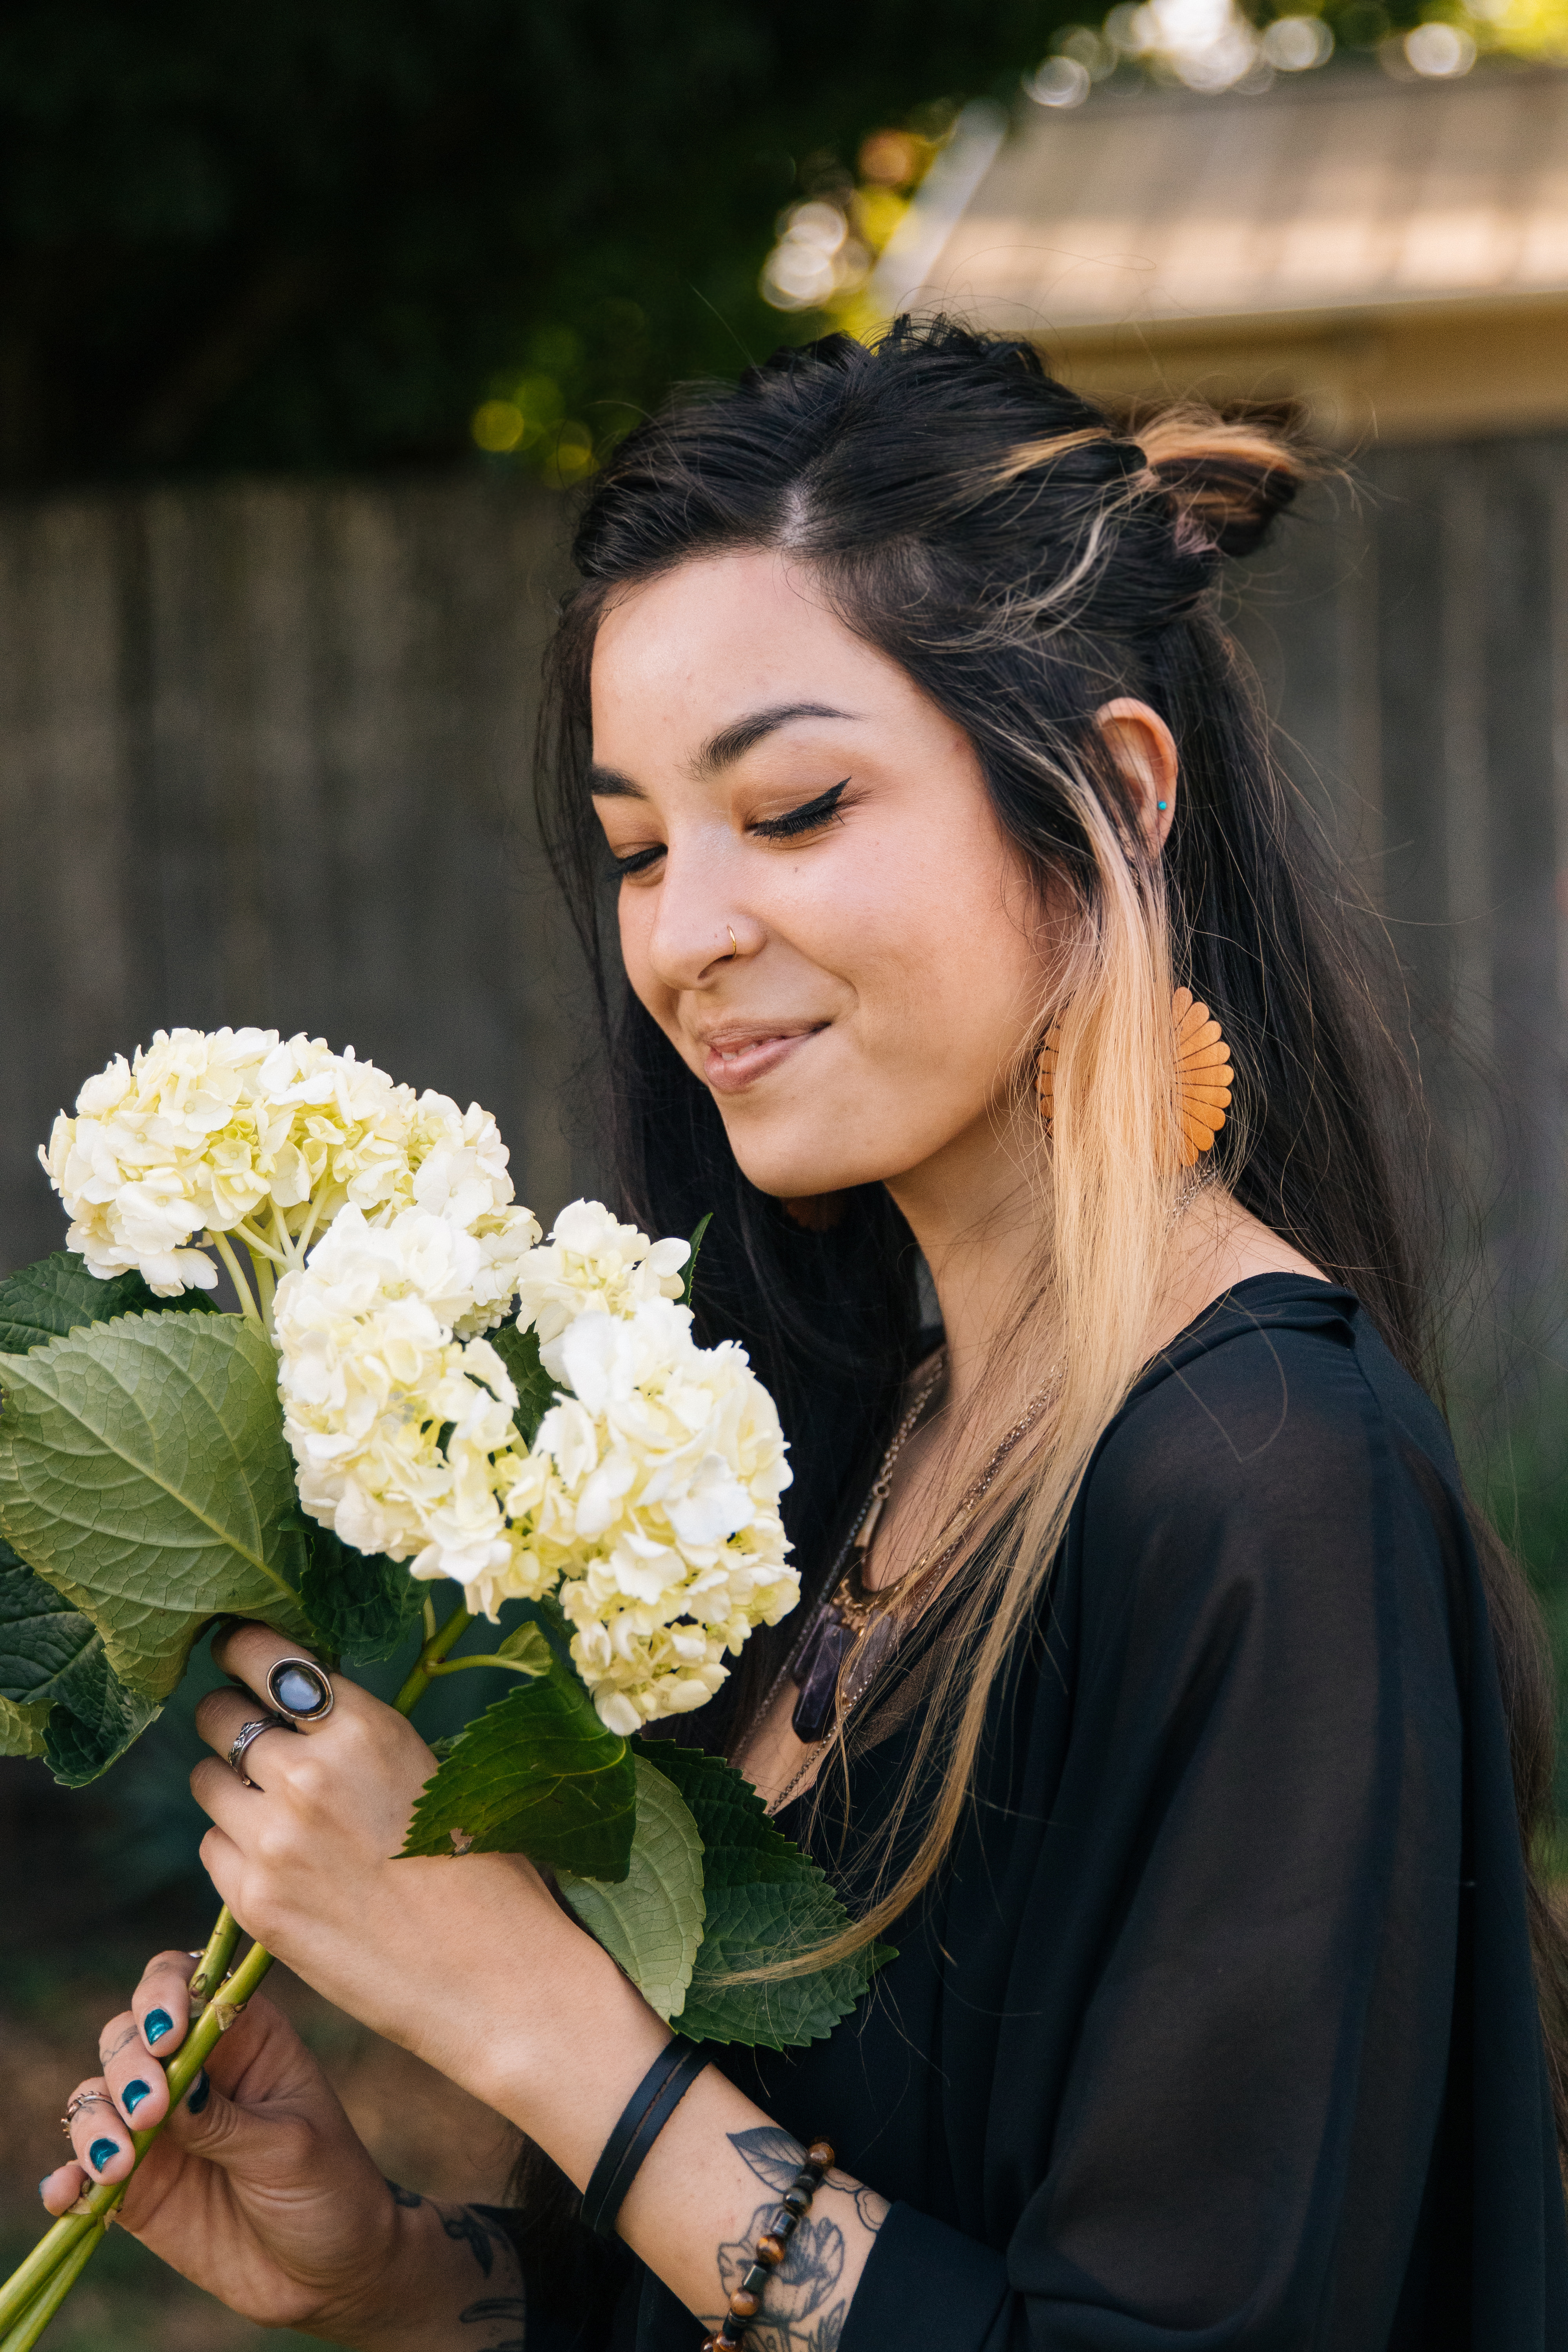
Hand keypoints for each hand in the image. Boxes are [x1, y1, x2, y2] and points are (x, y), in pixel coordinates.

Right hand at [40, 1953, 483, 2345]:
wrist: (326, 2273)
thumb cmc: (329, 2190)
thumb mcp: (290, 2148)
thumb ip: (226, 2120)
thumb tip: (171, 2092)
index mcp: (245, 2038)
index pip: (189, 1982)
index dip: (164, 1993)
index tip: (166, 2034)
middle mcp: (194, 2071)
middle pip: (129, 2035)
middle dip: (128, 2065)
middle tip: (152, 2111)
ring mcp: (159, 2127)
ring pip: (96, 2097)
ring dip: (96, 2123)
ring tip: (119, 2165)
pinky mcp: (135, 2185)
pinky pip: (81, 2171)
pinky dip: (66, 2178)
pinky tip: (67, 2193)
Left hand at [192, 1623, 667, 2183]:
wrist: (493, 1977)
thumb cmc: (480, 1869)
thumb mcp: (427, 1771)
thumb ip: (356, 1738)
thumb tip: (295, 1706)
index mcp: (364, 1727)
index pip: (263, 1654)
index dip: (240, 1649)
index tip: (235, 1653)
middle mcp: (308, 1772)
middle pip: (218, 1714)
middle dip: (230, 1719)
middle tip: (254, 1741)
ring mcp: (274, 1839)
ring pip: (204, 1779)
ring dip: (229, 1786)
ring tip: (273, 1811)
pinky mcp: (255, 1902)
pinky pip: (212, 1846)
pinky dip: (235, 1848)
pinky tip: (282, 1865)